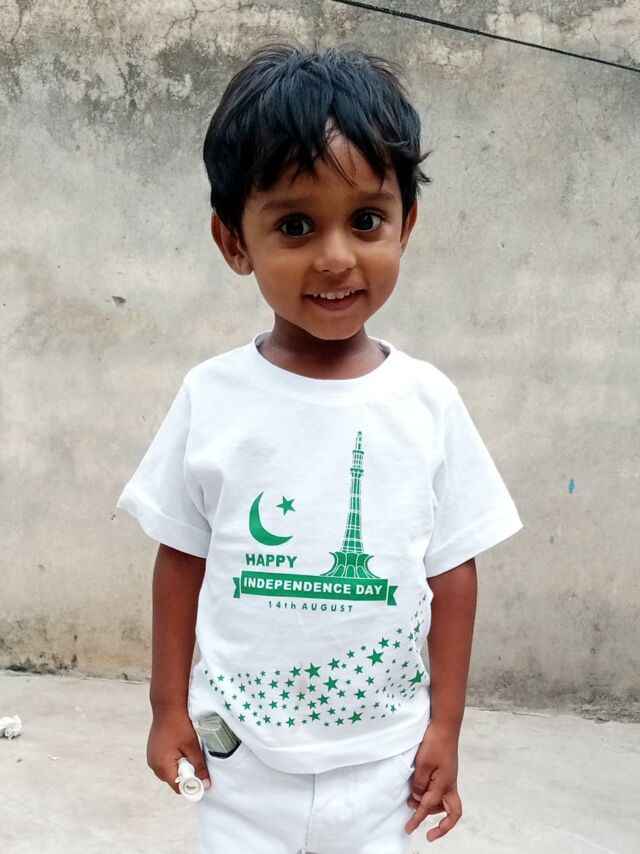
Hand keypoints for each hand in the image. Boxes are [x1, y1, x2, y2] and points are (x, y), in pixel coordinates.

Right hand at [147, 706, 210, 794]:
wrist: (167, 706)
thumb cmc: (180, 725)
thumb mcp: (192, 746)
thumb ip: (199, 767)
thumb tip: (206, 786)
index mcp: (162, 766)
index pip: (178, 788)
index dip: (191, 785)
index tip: (202, 777)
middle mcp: (154, 765)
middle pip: (173, 781)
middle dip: (186, 774)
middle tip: (194, 757)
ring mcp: (151, 759)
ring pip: (169, 772)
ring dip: (179, 767)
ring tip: (186, 750)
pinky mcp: (153, 753)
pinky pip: (164, 764)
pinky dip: (173, 760)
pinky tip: (179, 747)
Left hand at [404, 722, 461, 840]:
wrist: (445, 726)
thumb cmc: (435, 743)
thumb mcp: (422, 764)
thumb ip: (419, 784)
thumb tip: (418, 799)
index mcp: (444, 785)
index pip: (428, 807)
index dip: (418, 820)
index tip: (409, 829)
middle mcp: (450, 784)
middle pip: (451, 812)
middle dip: (441, 825)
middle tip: (422, 826)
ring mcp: (449, 778)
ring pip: (444, 802)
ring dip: (431, 806)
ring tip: (412, 801)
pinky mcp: (446, 771)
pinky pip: (441, 790)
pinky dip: (432, 795)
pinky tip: (420, 789)